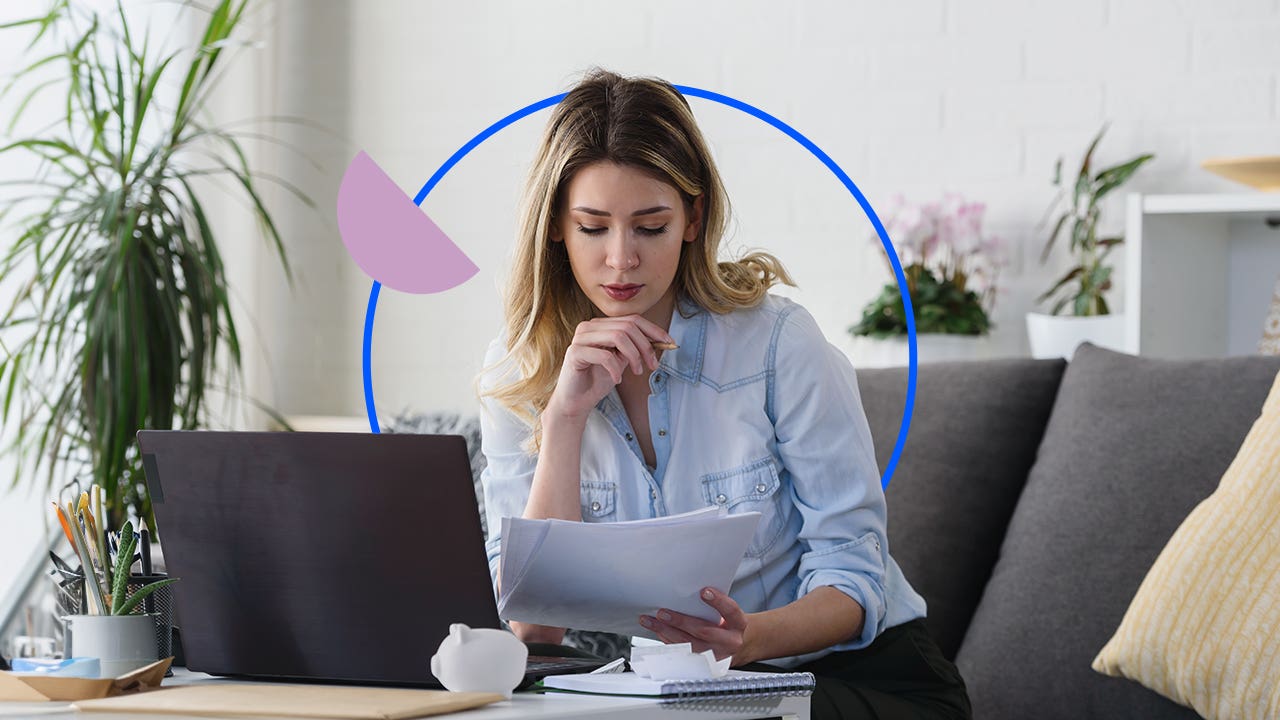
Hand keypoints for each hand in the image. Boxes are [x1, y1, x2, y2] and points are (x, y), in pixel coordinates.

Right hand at [546, 315, 674, 420]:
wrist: (576, 401)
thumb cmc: (598, 380)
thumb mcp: (622, 360)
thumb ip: (635, 348)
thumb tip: (660, 340)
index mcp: (601, 325)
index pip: (632, 319)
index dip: (654, 330)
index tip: (669, 343)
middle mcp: (589, 326)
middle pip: (628, 326)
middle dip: (646, 346)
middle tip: (652, 365)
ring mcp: (580, 338)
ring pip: (618, 336)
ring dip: (634, 356)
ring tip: (638, 372)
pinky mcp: (574, 353)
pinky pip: (604, 355)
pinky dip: (616, 369)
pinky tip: (617, 380)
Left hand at [639, 587, 750, 663]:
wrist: (734, 645)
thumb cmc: (727, 623)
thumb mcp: (727, 612)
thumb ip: (714, 604)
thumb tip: (686, 590)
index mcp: (738, 624)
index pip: (731, 611)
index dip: (718, 602)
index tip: (704, 591)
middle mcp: (729, 642)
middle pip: (704, 632)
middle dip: (680, 621)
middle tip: (662, 612)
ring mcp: (716, 655)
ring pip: (689, 645)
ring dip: (667, 632)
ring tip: (651, 621)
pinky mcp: (703, 664)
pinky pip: (683, 653)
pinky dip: (667, 640)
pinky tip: (658, 631)